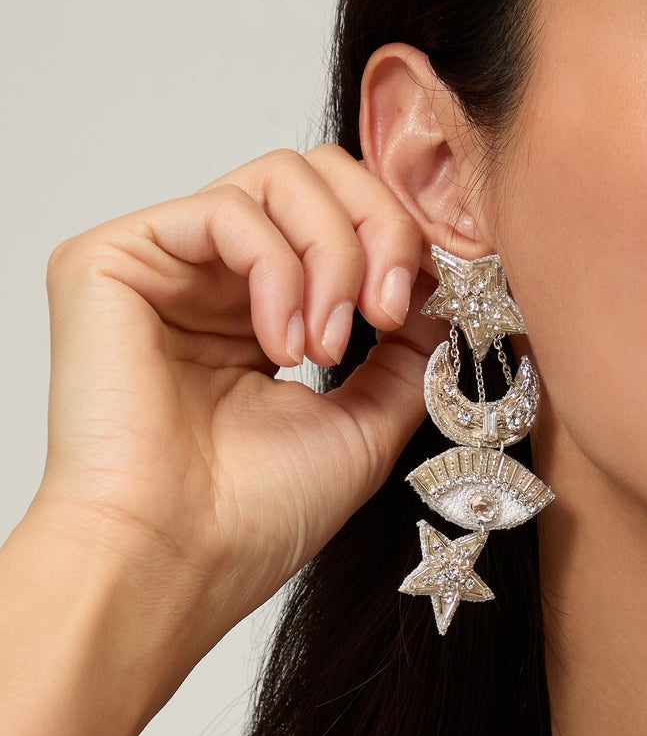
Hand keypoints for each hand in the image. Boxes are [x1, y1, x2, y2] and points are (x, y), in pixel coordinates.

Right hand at [32, 144, 443, 642]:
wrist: (179, 561)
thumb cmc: (254, 517)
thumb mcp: (367, 424)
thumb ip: (409, 352)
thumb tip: (446, 288)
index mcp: (263, 312)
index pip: (345, 218)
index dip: (402, 243)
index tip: (427, 309)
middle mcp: (212, 279)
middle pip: (319, 174)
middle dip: (380, 229)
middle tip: (390, 309)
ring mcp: (163, 265)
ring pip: (280, 178)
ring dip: (333, 258)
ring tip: (327, 348)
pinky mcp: (111, 260)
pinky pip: (225, 209)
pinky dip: (277, 271)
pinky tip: (280, 346)